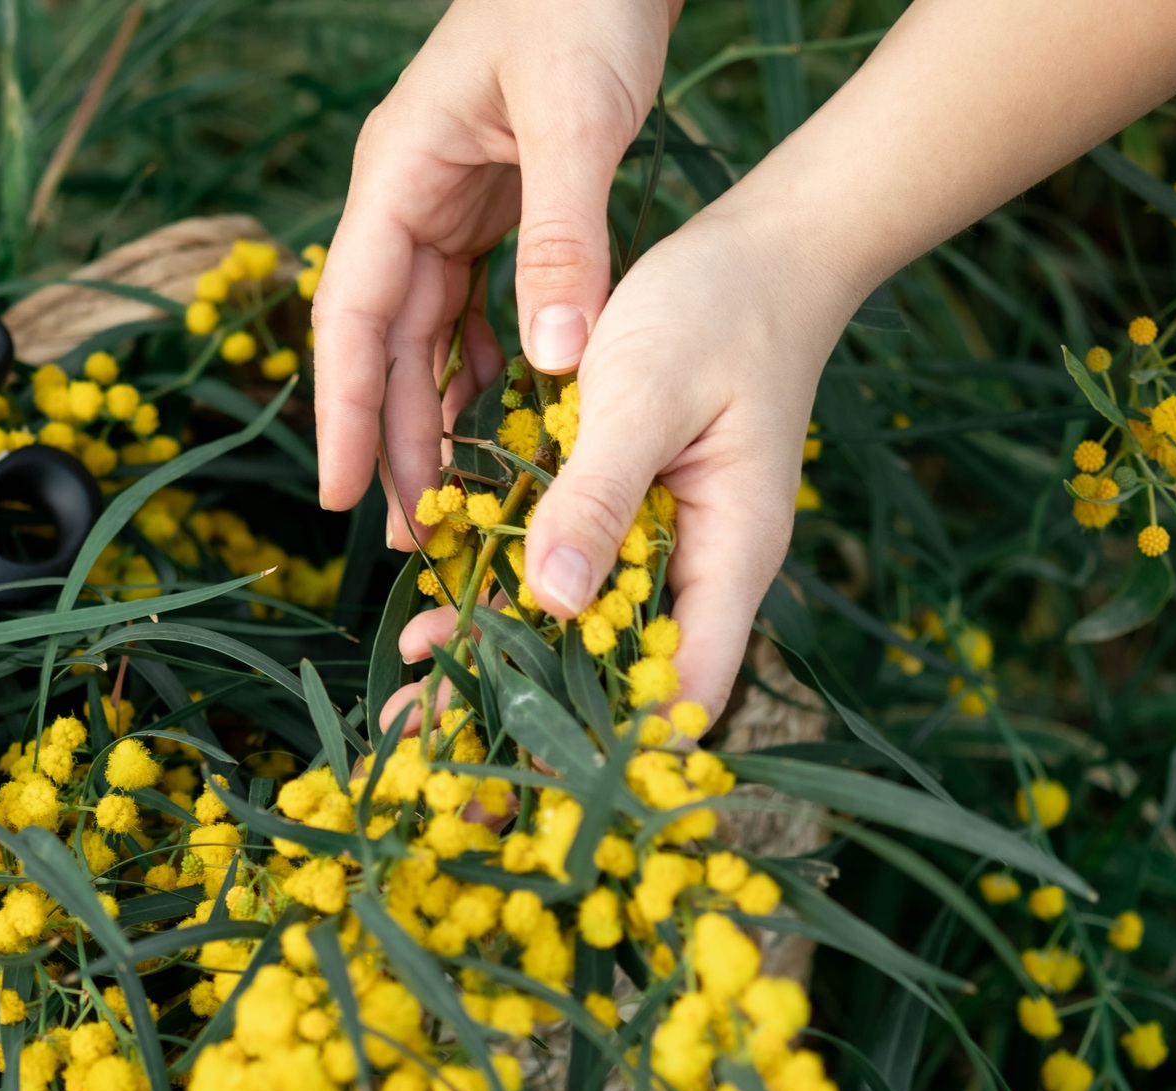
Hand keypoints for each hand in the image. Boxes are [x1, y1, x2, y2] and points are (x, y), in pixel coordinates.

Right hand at [312, 0, 679, 544]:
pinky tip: (501, 414)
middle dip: (389, 437)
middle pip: (382, 341)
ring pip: (424, 333)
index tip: (341, 494)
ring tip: (447, 501)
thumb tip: (555, 370)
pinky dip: (482, 363)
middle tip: (403, 535)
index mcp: (399, 176)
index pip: (351, 314)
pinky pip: (470, 305)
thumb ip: (562, 242)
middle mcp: (408, 197)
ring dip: (433, 414)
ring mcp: (446, 202)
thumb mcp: (577, 121)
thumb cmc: (581, 2)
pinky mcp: (490, 205)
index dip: (343, 410)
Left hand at [393, 203, 866, 729]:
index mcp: (728, 555)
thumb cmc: (720, 309)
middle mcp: (698, 567)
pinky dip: (506, 587)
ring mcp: (661, 540)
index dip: (608, 736)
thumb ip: (599, 497)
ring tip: (414, 676)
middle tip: (432, 745)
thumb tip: (553, 602)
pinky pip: (565, 566)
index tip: (514, 758)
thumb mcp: (644, 394)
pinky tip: (437, 603)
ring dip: (504, 651)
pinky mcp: (625, 507)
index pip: (683, 687)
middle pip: (617, 673)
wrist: (761, 247)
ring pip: (582, 625)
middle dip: (532, 710)